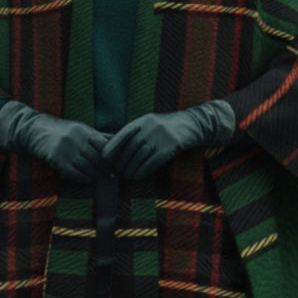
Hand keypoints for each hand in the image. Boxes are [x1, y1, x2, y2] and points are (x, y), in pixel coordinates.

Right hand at [0, 101, 108, 182]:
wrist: (33, 130)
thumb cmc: (59, 130)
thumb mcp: (78, 128)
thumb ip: (96, 135)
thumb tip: (116, 139)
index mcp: (83, 130)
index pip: (103, 144)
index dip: (111, 155)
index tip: (116, 163)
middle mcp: (76, 139)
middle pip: (96, 157)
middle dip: (105, 168)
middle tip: (113, 175)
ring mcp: (66, 149)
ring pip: (87, 166)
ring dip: (96, 175)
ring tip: (103, 179)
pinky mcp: (56, 159)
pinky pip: (74, 172)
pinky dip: (83, 178)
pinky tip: (89, 180)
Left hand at [101, 102, 235, 179]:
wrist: (192, 125)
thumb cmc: (167, 128)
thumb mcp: (151, 124)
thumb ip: (136, 133)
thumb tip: (117, 148)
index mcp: (143, 120)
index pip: (123, 134)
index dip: (113, 146)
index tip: (104, 156)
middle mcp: (150, 127)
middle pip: (131, 147)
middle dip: (122, 161)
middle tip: (117, 171)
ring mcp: (161, 137)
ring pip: (140, 156)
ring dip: (131, 168)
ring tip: (126, 176)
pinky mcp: (170, 147)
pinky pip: (152, 162)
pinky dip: (142, 171)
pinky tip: (137, 176)